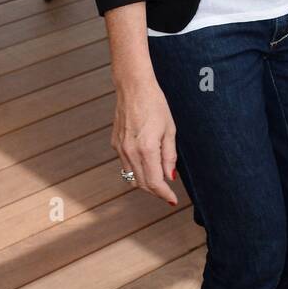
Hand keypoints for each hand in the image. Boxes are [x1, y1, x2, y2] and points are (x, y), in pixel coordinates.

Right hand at [112, 74, 178, 204]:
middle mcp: (130, 152)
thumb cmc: (155, 105)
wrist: (133, 88)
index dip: (164, 194)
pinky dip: (137, 170)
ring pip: (132, 177)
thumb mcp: (169, 130)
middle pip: (142, 184)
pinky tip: (147, 164)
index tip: (172, 199)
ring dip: (145, 182)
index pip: (154, 182)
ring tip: (159, 179)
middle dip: (156, 191)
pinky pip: (126, 165)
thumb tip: (170, 176)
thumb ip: (169, 156)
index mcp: (146, 149)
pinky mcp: (115, 144)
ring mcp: (120, 149)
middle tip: (168, 192)